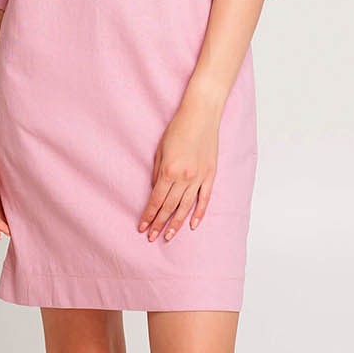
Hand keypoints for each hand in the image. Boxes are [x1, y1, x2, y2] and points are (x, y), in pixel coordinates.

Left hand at [139, 101, 219, 241]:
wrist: (201, 115)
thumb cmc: (177, 128)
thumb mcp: (160, 150)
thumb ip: (157, 173)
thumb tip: (155, 191)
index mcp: (169, 171)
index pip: (156, 201)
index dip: (148, 216)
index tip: (142, 227)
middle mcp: (184, 178)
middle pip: (169, 207)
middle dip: (159, 223)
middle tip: (152, 237)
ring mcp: (199, 178)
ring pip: (186, 207)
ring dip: (176, 223)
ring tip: (168, 236)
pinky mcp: (210, 175)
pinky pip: (204, 199)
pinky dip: (198, 213)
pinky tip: (192, 225)